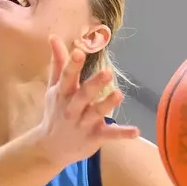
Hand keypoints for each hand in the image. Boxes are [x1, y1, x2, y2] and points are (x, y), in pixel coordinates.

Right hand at [34, 37, 138, 168]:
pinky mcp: (94, 137)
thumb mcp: (54, 88)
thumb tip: (54, 37)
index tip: (79, 51)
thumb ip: (58, 63)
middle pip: (83, 95)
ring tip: (119, 94)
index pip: (67, 76)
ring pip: (96, 113)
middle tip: (107, 72)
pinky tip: (136, 131)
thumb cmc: (55, 111)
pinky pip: (109, 135)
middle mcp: (72, 108)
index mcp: (63, 93)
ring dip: (107, 104)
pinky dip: (122, 133)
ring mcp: (83, 123)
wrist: (50, 148)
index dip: (73, 64)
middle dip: (94, 84)